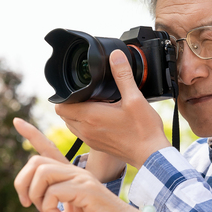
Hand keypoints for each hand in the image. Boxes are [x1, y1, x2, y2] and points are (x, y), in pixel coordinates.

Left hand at [13, 118, 139, 211]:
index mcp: (69, 175)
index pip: (48, 149)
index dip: (32, 135)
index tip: (16, 121)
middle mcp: (74, 171)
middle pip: (36, 161)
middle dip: (22, 183)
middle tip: (27, 204)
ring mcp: (81, 177)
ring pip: (42, 172)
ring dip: (36, 195)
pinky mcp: (86, 188)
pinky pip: (55, 191)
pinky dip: (49, 207)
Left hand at [54, 50, 171, 167]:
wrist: (151, 155)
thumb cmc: (143, 130)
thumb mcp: (135, 98)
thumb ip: (123, 75)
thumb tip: (116, 56)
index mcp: (90, 116)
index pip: (60, 106)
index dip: (64, 95)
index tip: (76, 88)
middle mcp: (86, 130)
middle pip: (64, 114)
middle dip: (71, 103)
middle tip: (87, 94)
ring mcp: (90, 140)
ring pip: (71, 124)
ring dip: (76, 114)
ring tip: (94, 105)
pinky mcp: (97, 146)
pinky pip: (81, 133)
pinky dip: (84, 124)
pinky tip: (101, 117)